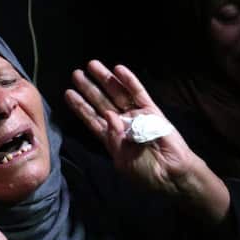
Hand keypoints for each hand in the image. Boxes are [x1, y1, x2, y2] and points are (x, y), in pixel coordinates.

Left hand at [66, 61, 205, 196]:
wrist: (171, 173)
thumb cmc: (145, 172)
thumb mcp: (122, 161)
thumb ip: (113, 139)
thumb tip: (108, 116)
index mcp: (112, 137)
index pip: (92, 118)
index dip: (81, 106)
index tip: (68, 93)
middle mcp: (122, 123)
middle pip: (101, 102)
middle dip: (89, 88)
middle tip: (76, 74)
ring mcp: (136, 115)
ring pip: (117, 93)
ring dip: (105, 79)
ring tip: (92, 65)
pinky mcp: (151, 111)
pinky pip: (138, 93)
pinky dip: (129, 81)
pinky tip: (118, 69)